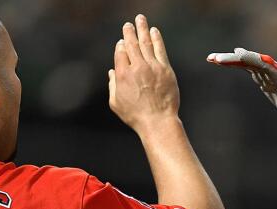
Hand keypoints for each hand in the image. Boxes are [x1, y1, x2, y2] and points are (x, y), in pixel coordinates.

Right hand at [109, 14, 178, 132]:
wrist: (158, 121)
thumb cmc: (136, 116)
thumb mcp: (116, 103)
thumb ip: (112, 85)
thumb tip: (111, 72)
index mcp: (123, 75)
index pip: (120, 53)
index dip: (121, 45)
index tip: (122, 42)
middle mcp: (137, 68)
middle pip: (132, 44)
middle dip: (129, 32)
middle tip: (128, 24)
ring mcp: (152, 67)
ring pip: (146, 43)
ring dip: (142, 29)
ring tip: (140, 19)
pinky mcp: (165, 69)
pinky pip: (160, 49)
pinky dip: (157, 38)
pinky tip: (154, 31)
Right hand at [207, 48, 276, 124]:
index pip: (263, 64)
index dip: (250, 58)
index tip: (237, 54)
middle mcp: (271, 70)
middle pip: (251, 60)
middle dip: (234, 58)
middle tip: (215, 59)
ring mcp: (266, 72)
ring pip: (246, 61)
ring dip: (229, 59)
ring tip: (211, 58)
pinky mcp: (261, 76)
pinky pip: (245, 67)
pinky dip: (233, 64)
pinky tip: (220, 61)